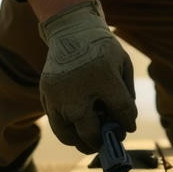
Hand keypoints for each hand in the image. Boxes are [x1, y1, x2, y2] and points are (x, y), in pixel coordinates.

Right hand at [39, 0, 136, 153]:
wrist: (71, 29)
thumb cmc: (101, 48)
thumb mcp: (122, 63)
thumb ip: (126, 93)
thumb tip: (124, 122)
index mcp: (104, 77)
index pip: (120, 111)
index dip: (126, 123)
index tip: (127, 128)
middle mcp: (78, 89)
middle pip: (89, 131)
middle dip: (101, 141)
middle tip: (107, 141)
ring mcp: (58, 94)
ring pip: (67, 134)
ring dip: (81, 142)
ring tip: (90, 141)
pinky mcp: (45, 94)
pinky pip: (55, 122)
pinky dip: (67, 129)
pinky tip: (78, 126)